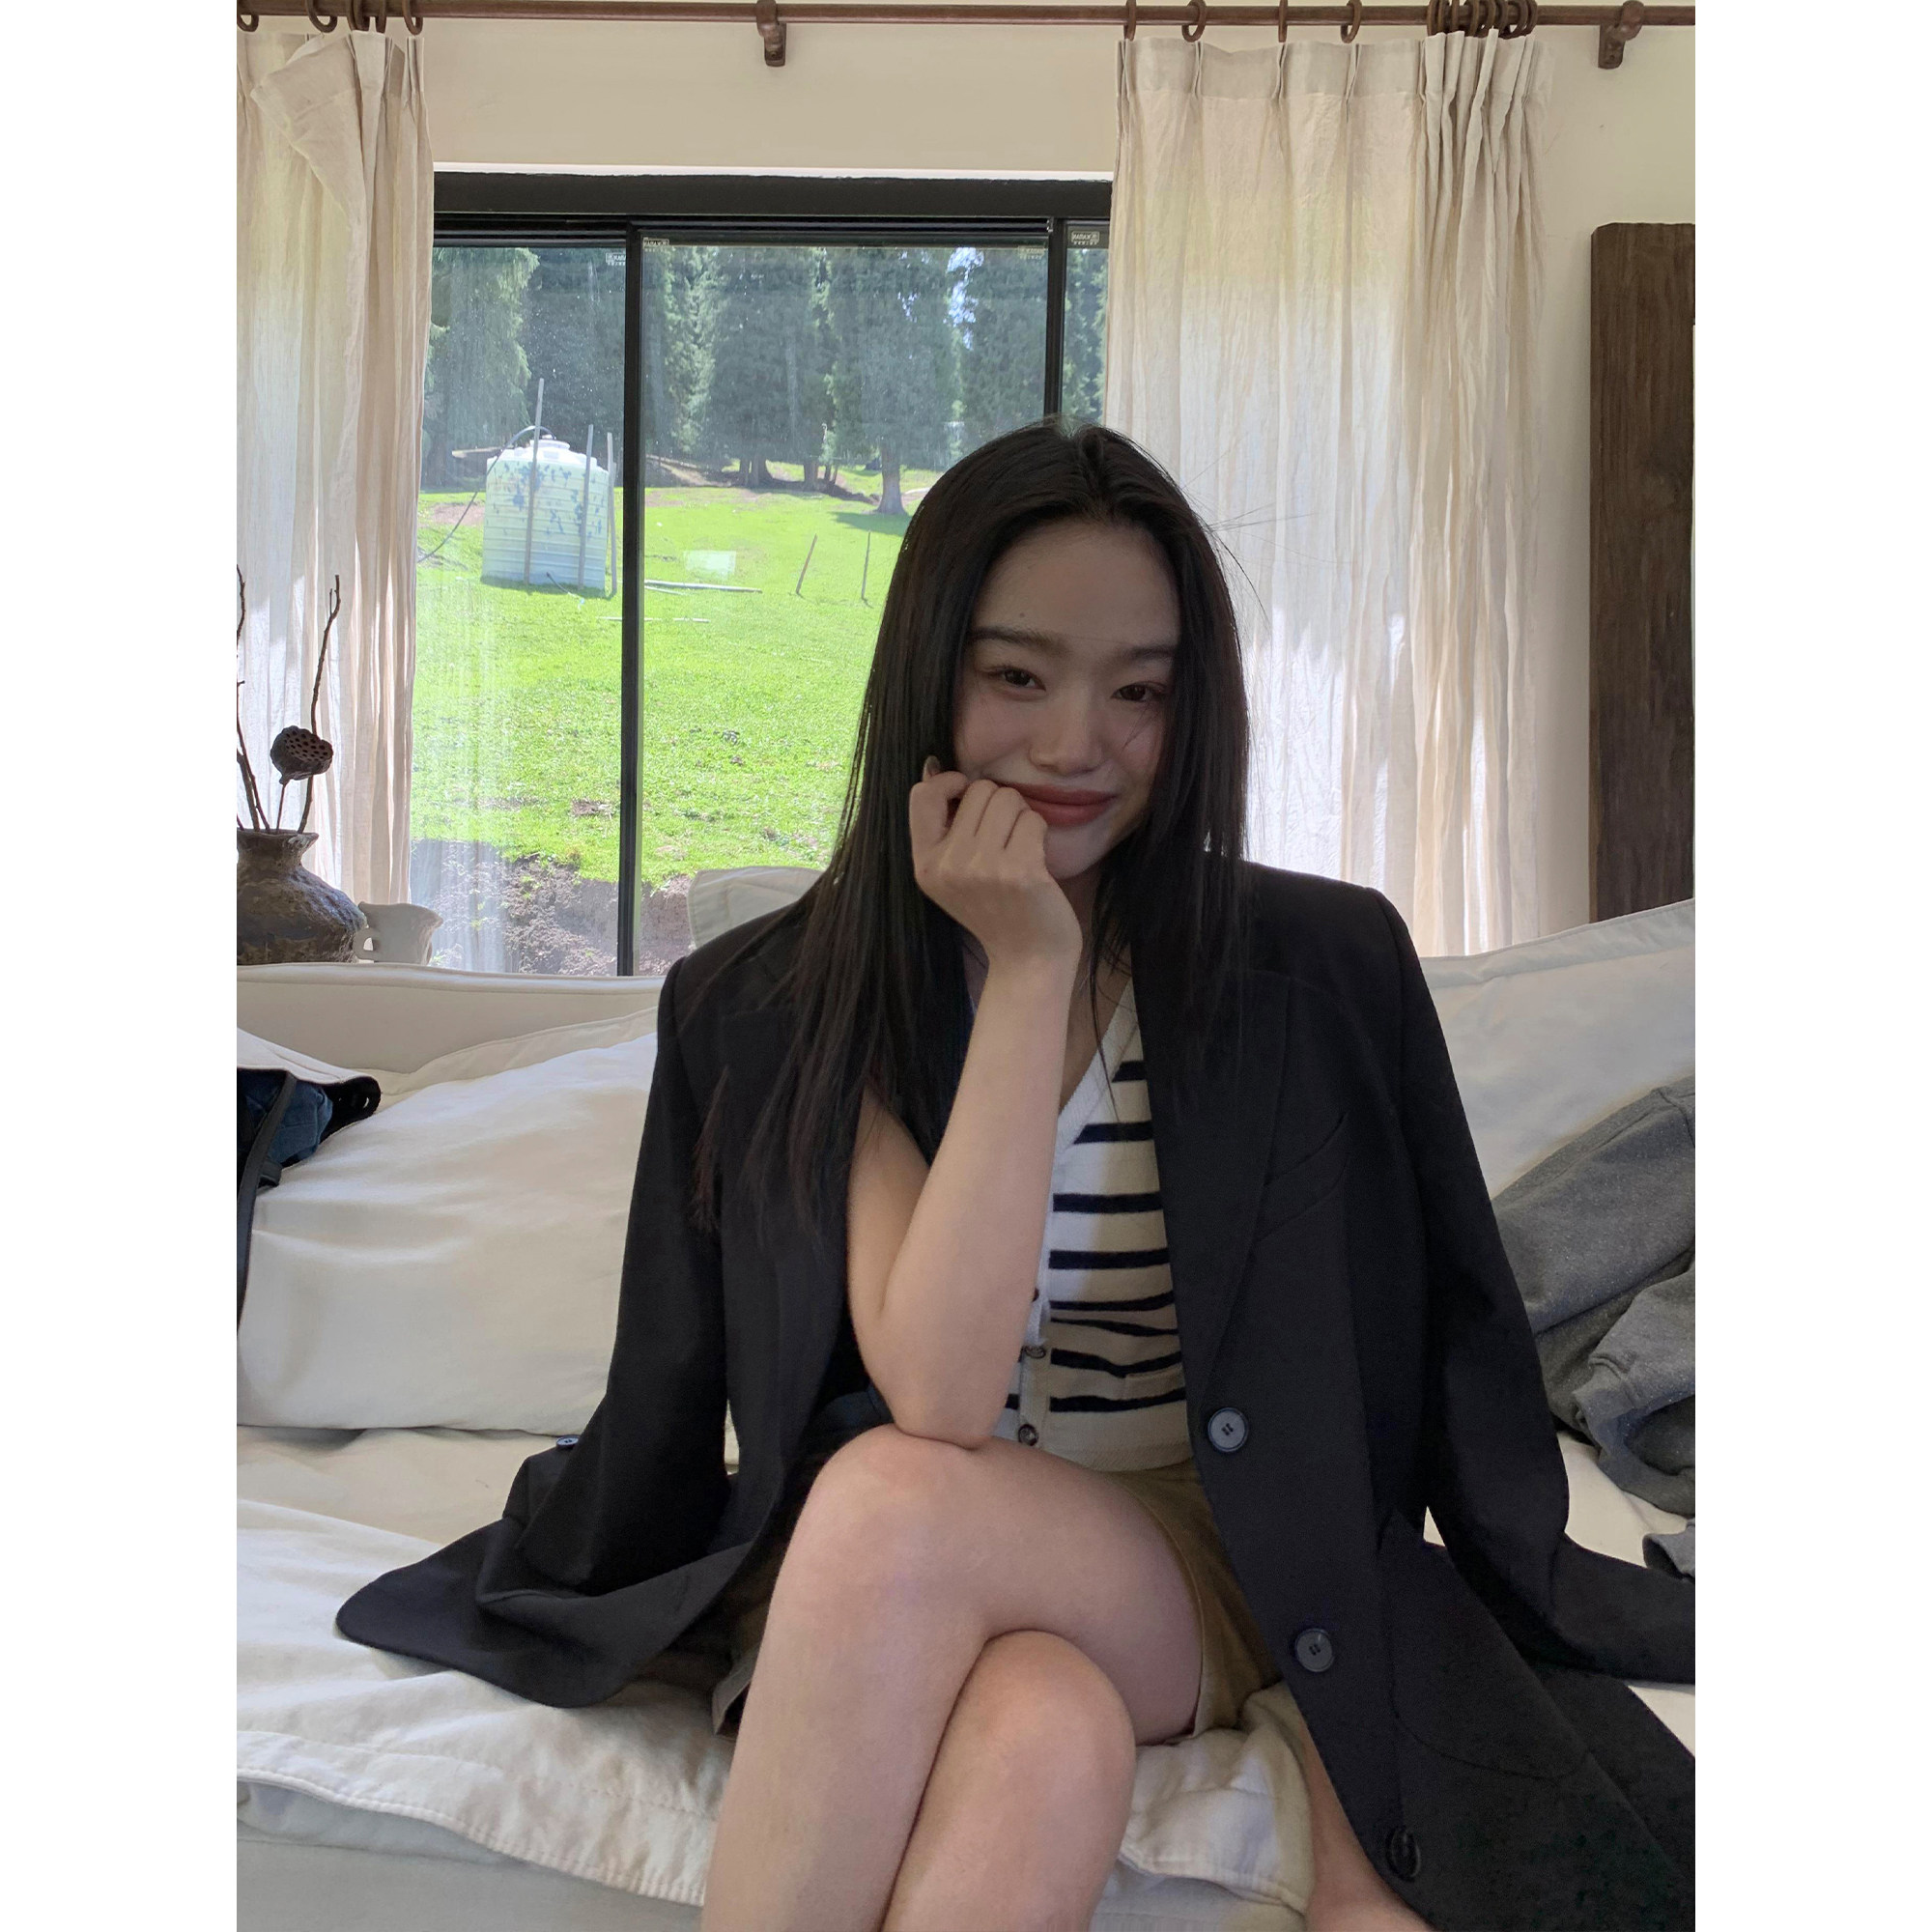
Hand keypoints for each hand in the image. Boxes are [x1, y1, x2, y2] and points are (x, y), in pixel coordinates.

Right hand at [909, 756, 1082, 973]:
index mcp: (925, 865)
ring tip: (1020, 847)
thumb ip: (942, 829)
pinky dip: (1039, 833)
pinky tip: (1036, 860)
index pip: (922, 795)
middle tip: (1005, 836)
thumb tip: (932, 766)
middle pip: (978, 790)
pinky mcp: (1019, 871)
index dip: (950, 782)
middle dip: (999, 802)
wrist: (1028, 960)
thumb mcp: (952, 876)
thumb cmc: (995, 911)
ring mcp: (983, 869)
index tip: (967, 793)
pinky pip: (1032, 820)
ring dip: (1021, 816)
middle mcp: (948, 866)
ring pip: (1008, 799)